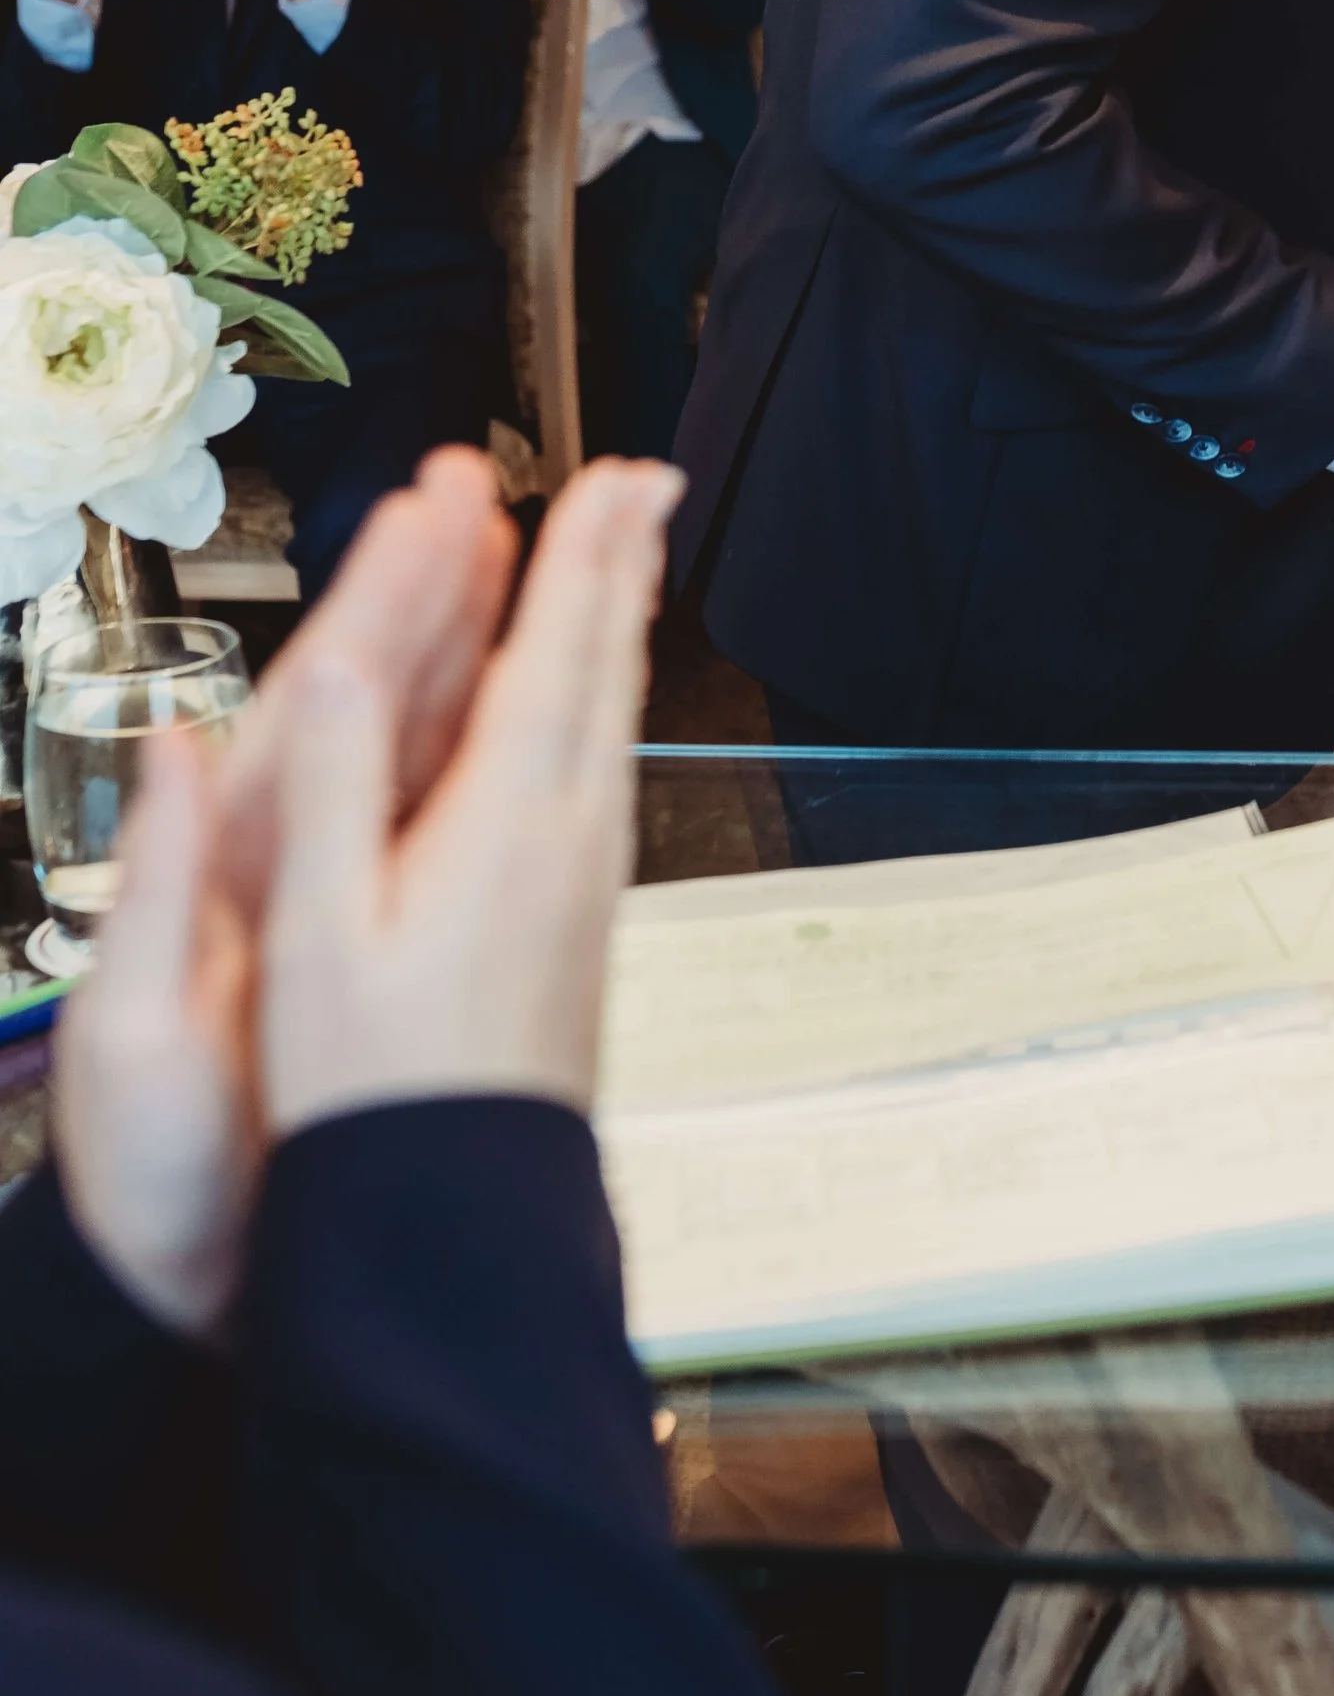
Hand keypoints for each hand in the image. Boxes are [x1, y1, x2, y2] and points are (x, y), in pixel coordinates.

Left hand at [53, 445, 518, 1337]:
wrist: (194, 1294)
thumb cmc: (152, 1179)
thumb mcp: (133, 1033)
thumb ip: (155, 885)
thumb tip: (169, 745)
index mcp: (234, 863)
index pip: (320, 696)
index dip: (380, 594)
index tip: (433, 505)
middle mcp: (288, 858)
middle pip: (374, 690)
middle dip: (429, 581)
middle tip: (480, 483)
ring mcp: (337, 893)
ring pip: (413, 738)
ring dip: (460, 637)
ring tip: (505, 548)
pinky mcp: (374, 938)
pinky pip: (438, 812)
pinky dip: (479, 737)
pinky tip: (513, 697)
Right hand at [258, 458, 679, 1137]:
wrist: (454, 1218)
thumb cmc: (374, 1090)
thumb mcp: (324, 932)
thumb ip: (338, 788)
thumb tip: (344, 665)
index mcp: (506, 820)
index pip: (555, 648)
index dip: (583, 553)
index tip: (611, 476)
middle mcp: (569, 838)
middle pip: (606, 666)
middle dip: (622, 564)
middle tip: (648, 483)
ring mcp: (587, 880)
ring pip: (617, 717)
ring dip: (622, 627)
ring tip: (631, 566)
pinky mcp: (582, 921)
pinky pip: (608, 770)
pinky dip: (606, 705)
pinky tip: (598, 715)